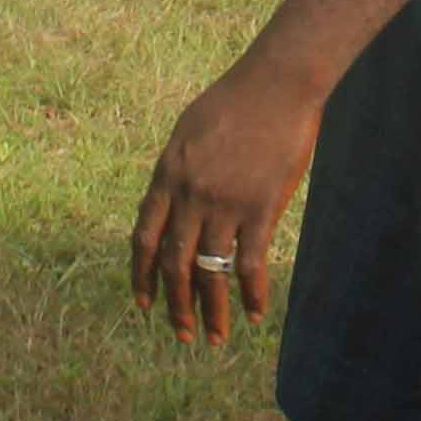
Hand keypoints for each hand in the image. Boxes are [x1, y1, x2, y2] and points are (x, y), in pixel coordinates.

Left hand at [128, 61, 321, 344]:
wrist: (277, 82)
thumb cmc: (236, 100)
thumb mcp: (189, 132)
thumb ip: (177, 171)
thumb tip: (170, 204)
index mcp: (167, 175)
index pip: (145, 238)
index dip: (143, 276)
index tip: (145, 304)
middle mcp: (190, 195)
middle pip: (175, 263)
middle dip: (176, 305)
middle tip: (181, 334)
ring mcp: (225, 203)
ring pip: (210, 272)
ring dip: (212, 310)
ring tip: (215, 338)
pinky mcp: (261, 207)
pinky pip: (250, 263)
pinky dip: (251, 294)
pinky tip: (253, 314)